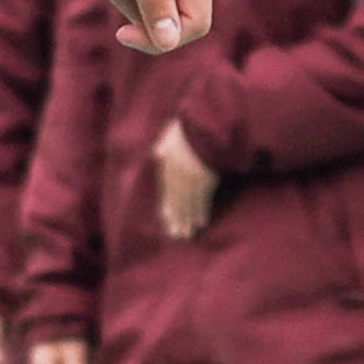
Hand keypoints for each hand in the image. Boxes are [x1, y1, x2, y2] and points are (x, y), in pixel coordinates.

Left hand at [153, 120, 220, 240]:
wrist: (205, 127)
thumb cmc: (189, 129)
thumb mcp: (171, 133)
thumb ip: (163, 144)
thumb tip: (156, 151)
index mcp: (170, 165)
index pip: (167, 189)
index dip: (167, 206)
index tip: (166, 219)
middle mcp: (179, 176)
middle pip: (177, 201)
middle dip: (177, 219)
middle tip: (176, 236)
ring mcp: (193, 180)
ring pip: (189, 204)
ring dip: (188, 220)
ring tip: (187, 234)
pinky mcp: (207, 181)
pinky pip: (204, 200)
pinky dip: (202, 212)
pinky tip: (201, 222)